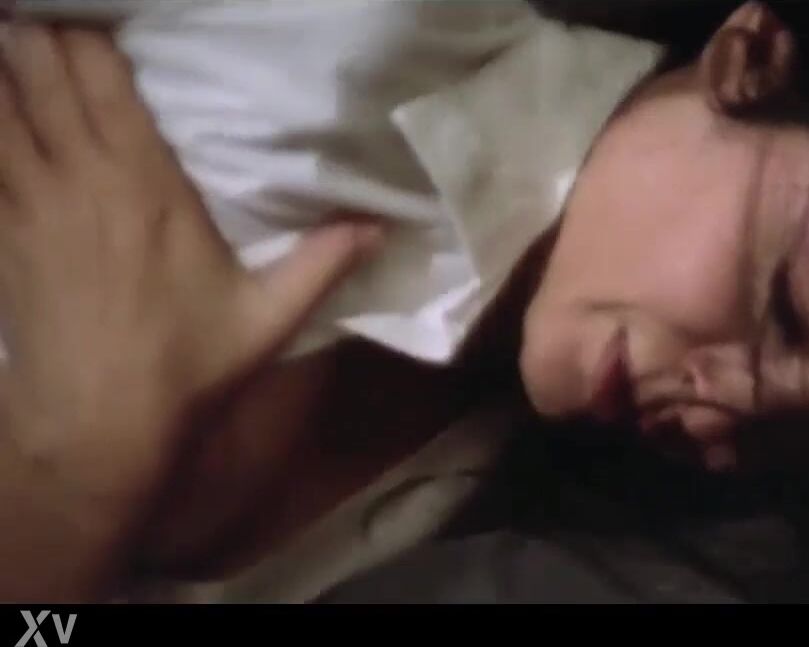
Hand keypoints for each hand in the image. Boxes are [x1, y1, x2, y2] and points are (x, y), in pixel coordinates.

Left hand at [0, 25, 379, 518]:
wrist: (96, 426)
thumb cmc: (186, 366)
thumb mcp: (267, 317)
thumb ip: (322, 263)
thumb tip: (380, 225)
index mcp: (143, 185)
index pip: (100, 81)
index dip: (86, 34)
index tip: (94, 13)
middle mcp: (78, 181)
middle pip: (39, 75)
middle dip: (38, 34)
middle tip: (45, 14)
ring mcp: (27, 206)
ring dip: (2, 70)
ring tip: (10, 38)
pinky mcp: (0, 238)